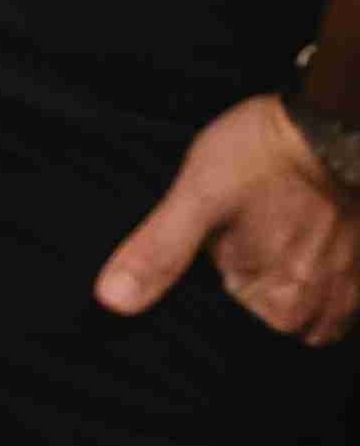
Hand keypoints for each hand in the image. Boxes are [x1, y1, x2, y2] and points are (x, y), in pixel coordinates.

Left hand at [96, 93, 359, 344]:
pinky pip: (321, 284)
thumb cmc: (266, 156)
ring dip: (277, 268)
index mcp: (278, 309)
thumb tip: (111, 300)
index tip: (213, 244)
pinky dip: (304, 262)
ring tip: (268, 221)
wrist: (334, 125)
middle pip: (260, 309)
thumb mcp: (198, 195)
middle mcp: (317, 316)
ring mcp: (345, 296)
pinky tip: (292, 227)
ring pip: (292, 297)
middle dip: (243, 272)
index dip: (209, 280)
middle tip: (240, 223)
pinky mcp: (359, 273)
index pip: (224, 321)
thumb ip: (158, 252)